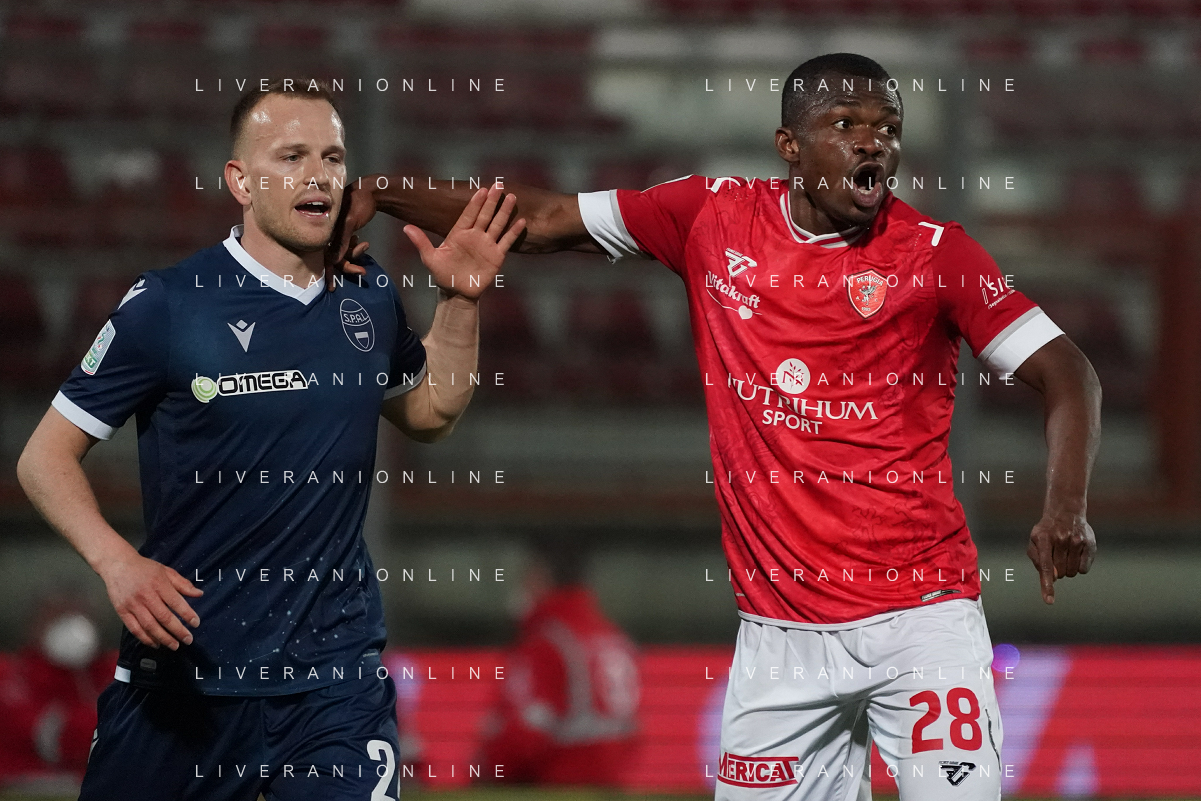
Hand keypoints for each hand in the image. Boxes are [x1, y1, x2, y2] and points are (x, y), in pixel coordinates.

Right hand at [100, 553, 202, 648]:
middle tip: (188, 640)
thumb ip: (182, 584)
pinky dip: (145, 638)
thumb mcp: (166, 571)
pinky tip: (155, 644)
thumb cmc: (145, 568)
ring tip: (174, 646)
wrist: (117, 565)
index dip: (187, 614)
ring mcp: (133, 605)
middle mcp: (146, 596)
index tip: (196, 623)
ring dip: (163, 638)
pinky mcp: (122, 612)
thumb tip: (199, 594)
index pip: (176, 602)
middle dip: (178, 631)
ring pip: (149, 626)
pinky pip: (135, 629)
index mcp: (159, 584)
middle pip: (164, 617)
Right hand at [325, 178, 378, 291]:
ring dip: (354, 254)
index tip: (331, 288)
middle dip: (348, 266)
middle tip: (362, 272)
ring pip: (342, 253)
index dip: (328, 272)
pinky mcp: (344, 232)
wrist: (371, 191)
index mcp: (324, 230)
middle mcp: (327, 233)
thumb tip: (334, 261)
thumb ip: (341, 240)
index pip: (324, 256)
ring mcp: (335, 233)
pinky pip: (347, 247)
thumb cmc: (359, 202)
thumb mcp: (351, 221)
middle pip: (334, 258)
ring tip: (365, 245)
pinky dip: (355, 248)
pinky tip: (364, 242)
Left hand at [404, 185, 524, 300]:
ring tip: (512, 197)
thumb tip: (406, 227)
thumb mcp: (430, 258)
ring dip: (504, 211)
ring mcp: (487, 245)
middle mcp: (475, 236)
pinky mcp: (496, 256)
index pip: (469, 214)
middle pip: (485, 215)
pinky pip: (507, 242)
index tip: (482, 189)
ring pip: (497, 224)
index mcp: (459, 233)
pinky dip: (514, 232)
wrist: (457, 293)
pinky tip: (521, 221)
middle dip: (492, 200)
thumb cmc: (443, 275)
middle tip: (499, 185)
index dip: (475, 202)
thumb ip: (421, 242)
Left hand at [1026, 514, 1095, 603]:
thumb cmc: (1046, 532)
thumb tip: (1051, 576)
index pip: (1045, 567)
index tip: (1049, 601)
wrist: (1066, 512)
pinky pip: (1084, 569)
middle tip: (1055, 556)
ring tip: (1065, 554)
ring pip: (1072, 572)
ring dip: (1067, 569)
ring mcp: (1077, 541)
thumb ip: (1037, 560)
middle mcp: (1061, 538)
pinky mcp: (1090, 544)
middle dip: (1056, 570)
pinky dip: (1079, 567)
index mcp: (1043, 538)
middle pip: (1059, 572)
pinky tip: (1075, 555)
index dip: (1047, 585)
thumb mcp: (1034, 541)